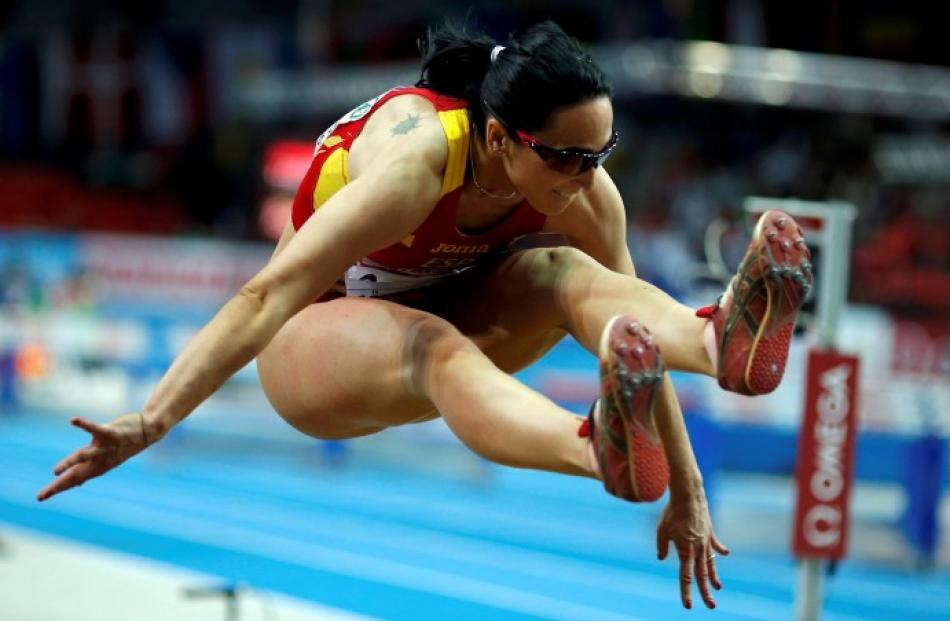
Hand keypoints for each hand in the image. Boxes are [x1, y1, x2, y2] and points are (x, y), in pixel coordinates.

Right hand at [36, 413, 151, 501]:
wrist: (148, 432)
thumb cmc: (123, 445)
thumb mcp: (105, 460)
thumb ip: (89, 470)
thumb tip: (77, 483)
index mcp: (97, 467)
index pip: (74, 480)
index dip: (58, 489)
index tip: (40, 497)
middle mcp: (100, 460)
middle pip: (76, 474)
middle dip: (59, 485)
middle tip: (42, 495)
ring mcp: (106, 447)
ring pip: (85, 456)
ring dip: (70, 463)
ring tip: (55, 471)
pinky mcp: (112, 432)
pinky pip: (96, 428)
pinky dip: (84, 424)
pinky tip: (73, 420)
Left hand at [656, 490, 729, 608]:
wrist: (689, 495)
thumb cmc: (672, 512)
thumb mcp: (662, 529)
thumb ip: (662, 545)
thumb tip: (661, 558)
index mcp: (685, 550)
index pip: (686, 576)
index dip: (686, 591)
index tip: (688, 605)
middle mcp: (698, 548)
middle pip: (702, 574)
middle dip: (705, 592)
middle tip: (711, 606)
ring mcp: (706, 541)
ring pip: (710, 563)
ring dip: (714, 576)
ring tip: (718, 588)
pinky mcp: (710, 532)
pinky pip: (715, 544)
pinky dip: (720, 550)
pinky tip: (725, 555)